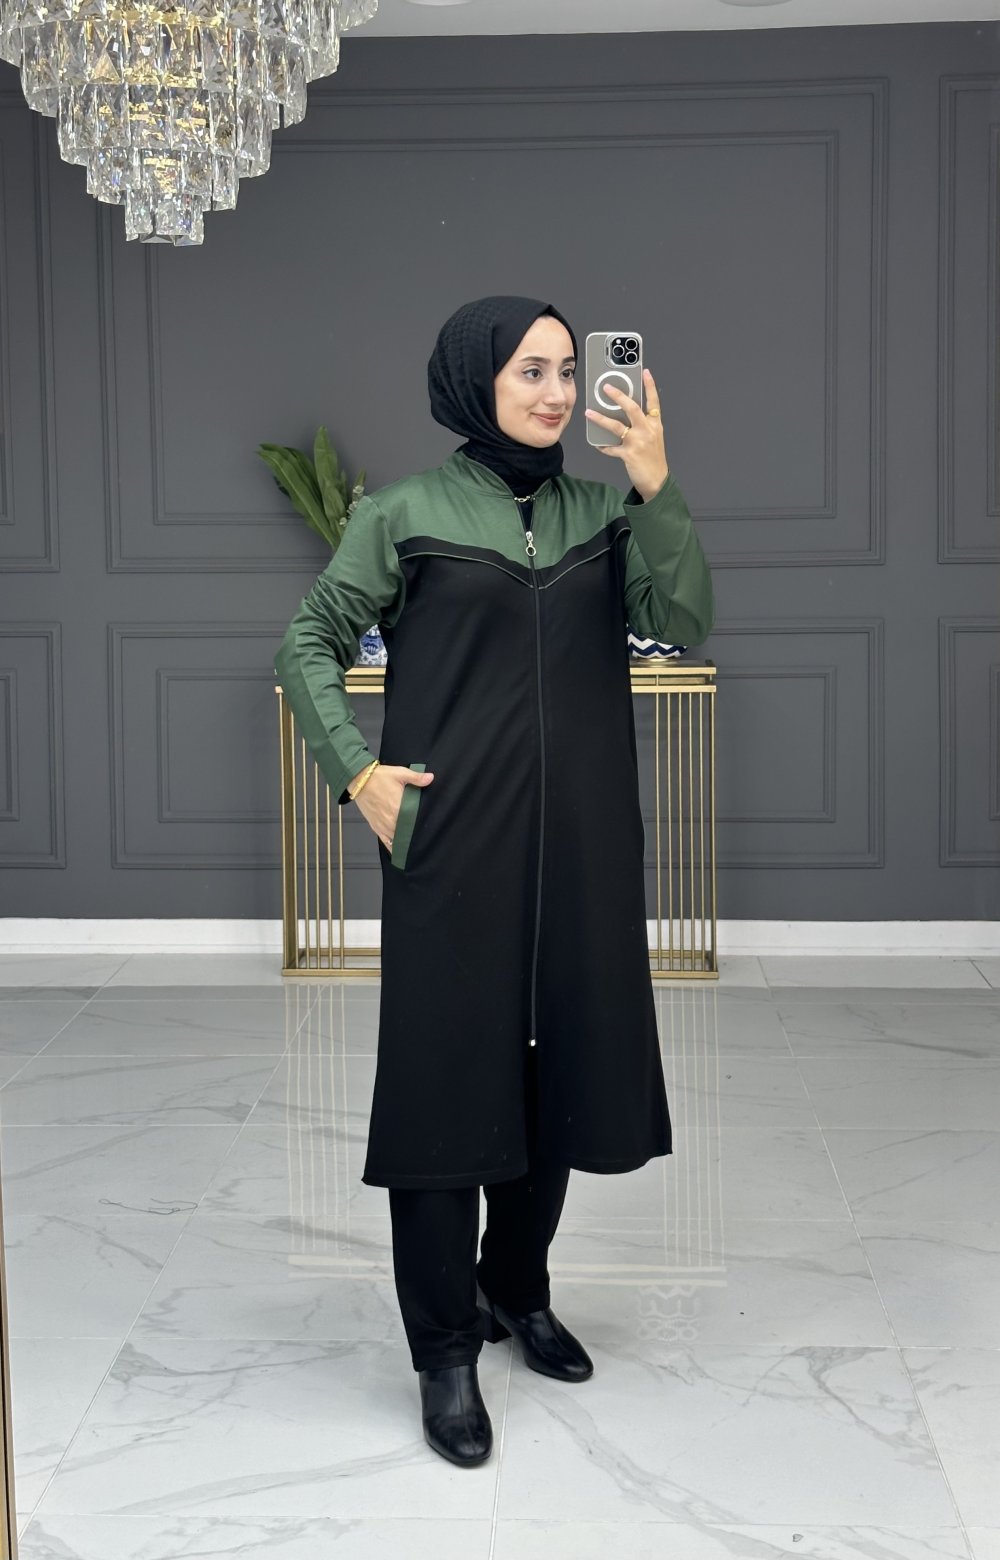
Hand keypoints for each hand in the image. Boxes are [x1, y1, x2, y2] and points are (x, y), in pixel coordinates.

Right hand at [351, 764, 433, 851]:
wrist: (358, 780)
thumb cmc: (378, 777)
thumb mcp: (400, 774)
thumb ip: (417, 778)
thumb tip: (431, 778)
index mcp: (399, 808)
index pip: (415, 822)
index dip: (421, 825)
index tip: (428, 827)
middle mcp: (391, 821)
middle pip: (407, 832)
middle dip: (414, 833)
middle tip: (423, 835)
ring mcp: (383, 826)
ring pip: (397, 839)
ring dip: (404, 840)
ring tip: (413, 843)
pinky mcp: (376, 827)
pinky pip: (385, 841)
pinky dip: (392, 846)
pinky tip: (399, 850)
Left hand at [584, 367, 669, 500]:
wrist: (657, 481)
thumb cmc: (654, 458)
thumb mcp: (654, 437)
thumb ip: (643, 424)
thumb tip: (624, 414)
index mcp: (655, 424)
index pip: (654, 401)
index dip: (650, 386)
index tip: (645, 372)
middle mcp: (647, 430)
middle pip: (632, 408)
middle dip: (618, 396)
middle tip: (606, 388)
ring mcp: (638, 442)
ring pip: (616, 426)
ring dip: (600, 419)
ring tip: (589, 412)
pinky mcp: (628, 454)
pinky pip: (611, 448)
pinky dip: (603, 446)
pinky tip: (597, 444)